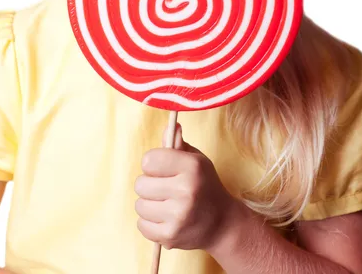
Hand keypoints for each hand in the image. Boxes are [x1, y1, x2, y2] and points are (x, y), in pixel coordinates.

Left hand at [134, 122, 238, 251]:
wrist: (222, 224)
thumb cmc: (205, 185)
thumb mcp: (197, 160)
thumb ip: (178, 144)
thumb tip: (171, 126)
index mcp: (191, 167)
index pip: (149, 160)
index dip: (152, 163)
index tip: (161, 168)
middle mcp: (185, 190)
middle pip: (140, 183)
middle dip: (148, 185)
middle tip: (164, 188)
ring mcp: (178, 215)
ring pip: (139, 205)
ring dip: (148, 204)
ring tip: (165, 204)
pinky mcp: (171, 235)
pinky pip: (142, 225)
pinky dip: (149, 223)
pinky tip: (164, 218)